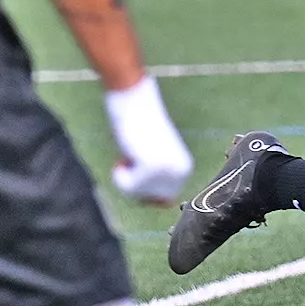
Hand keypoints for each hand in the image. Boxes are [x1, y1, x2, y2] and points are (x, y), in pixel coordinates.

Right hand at [105, 77, 193, 204]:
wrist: (134, 101)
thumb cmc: (138, 128)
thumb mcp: (152, 158)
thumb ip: (158, 182)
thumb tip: (166, 204)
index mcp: (185, 169)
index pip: (159, 199)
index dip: (143, 183)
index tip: (143, 159)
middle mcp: (182, 172)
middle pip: (147, 200)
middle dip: (134, 182)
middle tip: (136, 154)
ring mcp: (168, 170)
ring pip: (135, 194)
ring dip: (125, 176)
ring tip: (133, 151)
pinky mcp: (152, 166)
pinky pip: (126, 186)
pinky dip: (119, 173)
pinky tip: (128, 151)